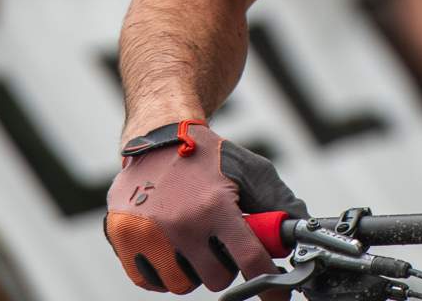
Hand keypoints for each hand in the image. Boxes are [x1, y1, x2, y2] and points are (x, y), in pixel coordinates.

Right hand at [105, 120, 305, 292]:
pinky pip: (150, 280)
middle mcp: (181, 222)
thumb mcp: (250, 170)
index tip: (277, 295)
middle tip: (219, 241)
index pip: (250, 260)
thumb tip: (298, 233)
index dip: (270, 284)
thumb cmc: (207, 156)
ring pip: (182, 283)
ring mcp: (148, 232)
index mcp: (215, 205)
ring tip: (191, 238)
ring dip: (192, 268)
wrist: (156, 135)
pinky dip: (162, 270)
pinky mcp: (123, 237)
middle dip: (224, 265)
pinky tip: (168, 245)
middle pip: (216, 278)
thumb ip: (277, 203)